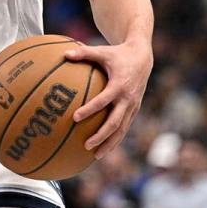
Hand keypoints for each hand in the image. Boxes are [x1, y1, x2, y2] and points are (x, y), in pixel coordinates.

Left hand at [66, 38, 152, 158]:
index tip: (75, 117)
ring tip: (95, 156)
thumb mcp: (102, 51)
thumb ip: (84, 53)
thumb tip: (64, 54)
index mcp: (119, 85)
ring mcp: (133, 106)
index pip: (104, 101)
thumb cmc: (118, 54)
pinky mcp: (134, 110)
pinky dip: (115, 139)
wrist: (143, 58)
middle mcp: (128, 99)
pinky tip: (103, 148)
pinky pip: (124, 127)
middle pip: (115, 122)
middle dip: (101, 136)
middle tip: (86, 145)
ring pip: (122, 130)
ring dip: (109, 143)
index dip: (90, 109)